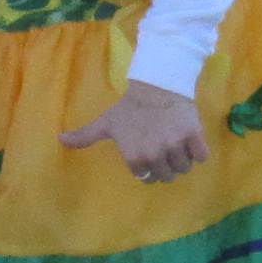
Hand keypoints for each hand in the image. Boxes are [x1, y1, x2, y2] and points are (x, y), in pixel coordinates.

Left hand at [65, 82, 206, 181]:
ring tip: (177, 143)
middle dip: (166, 165)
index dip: (149, 167)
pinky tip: (191, 140)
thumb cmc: (130, 107)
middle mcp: (155, 155)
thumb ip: (85, 135)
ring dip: (182, 159)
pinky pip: (201, 157)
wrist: (157, 84)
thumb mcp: (106, 122)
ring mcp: (175, 146)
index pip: (146, 178)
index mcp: (134, 157)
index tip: (150, 152)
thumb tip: (60, 139)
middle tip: (164, 147)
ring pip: (183, 168)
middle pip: (167, 176)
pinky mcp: (194, 137)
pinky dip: (198, 151)